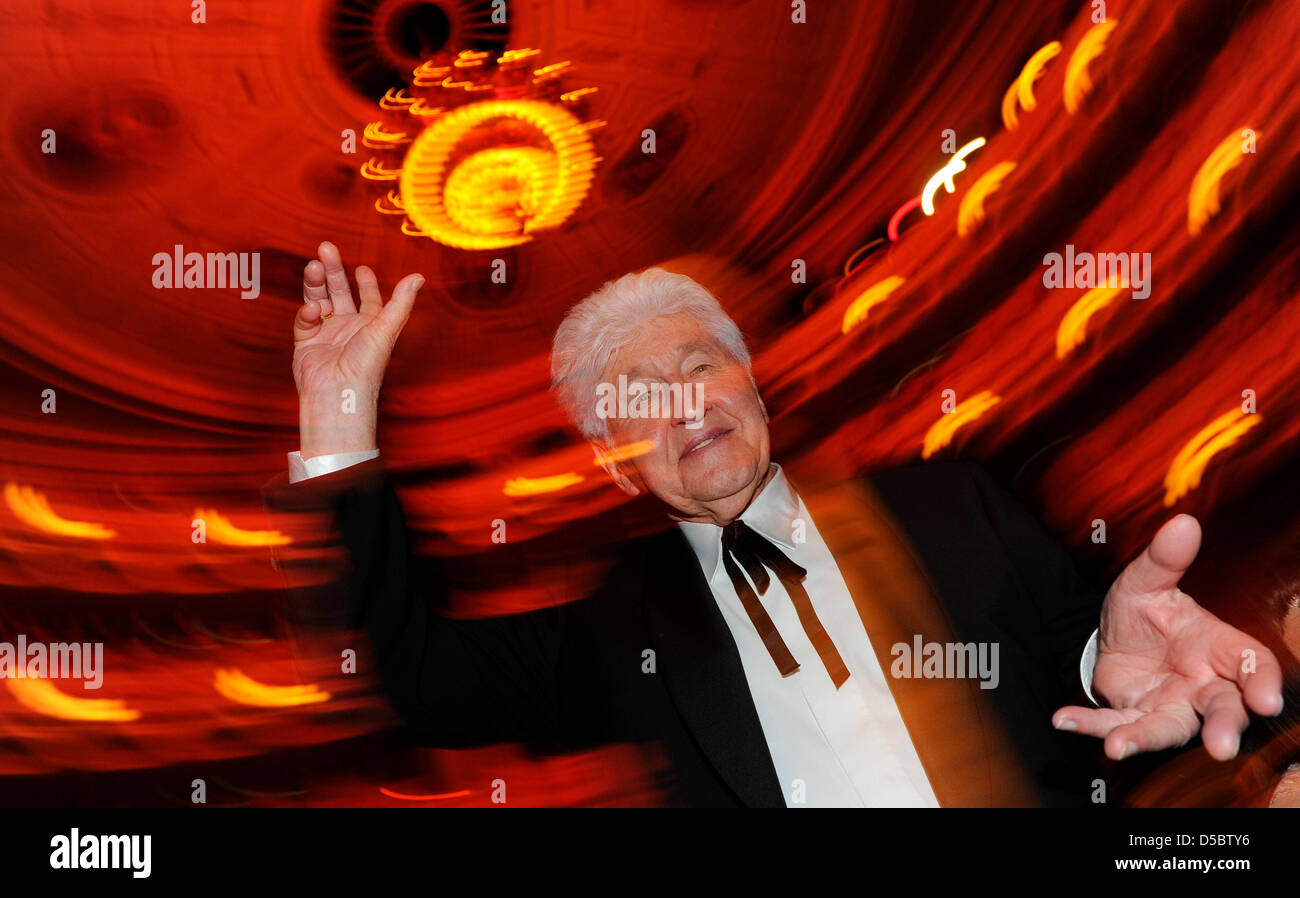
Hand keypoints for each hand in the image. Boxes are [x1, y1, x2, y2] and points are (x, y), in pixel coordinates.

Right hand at [293, 241, 422, 457]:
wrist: (338, 392)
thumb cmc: (366, 365)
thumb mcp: (387, 328)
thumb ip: (401, 301)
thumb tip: (419, 276)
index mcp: (371, 325)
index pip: (368, 298)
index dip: (365, 282)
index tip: (361, 267)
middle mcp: (349, 328)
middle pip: (339, 292)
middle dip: (333, 270)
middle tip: (325, 248)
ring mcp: (327, 333)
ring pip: (319, 299)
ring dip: (316, 282)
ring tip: (313, 265)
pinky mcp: (306, 342)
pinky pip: (305, 319)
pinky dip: (308, 311)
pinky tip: (314, 310)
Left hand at [1052, 514, 1283, 761]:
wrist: (1113, 637)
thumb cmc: (1146, 613)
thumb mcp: (1147, 582)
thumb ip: (1165, 559)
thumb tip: (1183, 523)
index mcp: (1217, 647)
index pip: (1251, 664)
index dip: (1261, 680)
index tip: (1265, 698)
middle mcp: (1201, 683)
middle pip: (1222, 707)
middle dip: (1224, 726)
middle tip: (1221, 747)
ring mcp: (1169, 704)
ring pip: (1170, 729)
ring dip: (1145, 739)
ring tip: (1119, 745)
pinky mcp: (1133, 715)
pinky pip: (1114, 724)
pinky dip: (1090, 725)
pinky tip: (1064, 720)